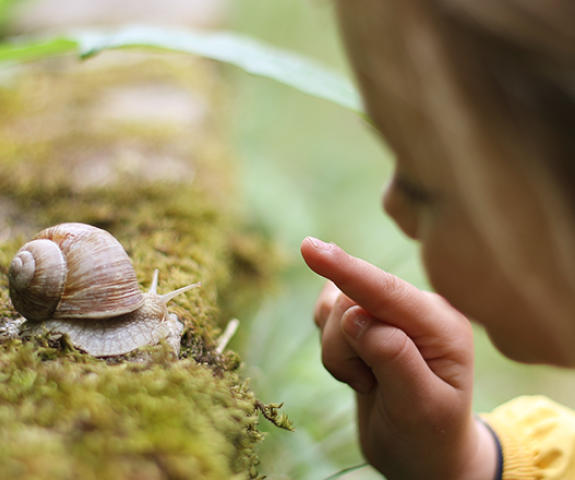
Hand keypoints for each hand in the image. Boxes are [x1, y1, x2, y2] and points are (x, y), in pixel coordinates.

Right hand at [300, 237, 497, 479]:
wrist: (422, 454)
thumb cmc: (430, 436)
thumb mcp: (421, 407)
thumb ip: (393, 357)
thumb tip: (355, 316)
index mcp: (441, 325)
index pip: (388, 291)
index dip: (348, 270)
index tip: (310, 248)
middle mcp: (416, 310)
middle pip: (353, 299)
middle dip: (344, 346)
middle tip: (365, 384)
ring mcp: (390, 314)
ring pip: (335, 308)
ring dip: (338, 351)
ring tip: (367, 382)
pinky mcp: (367, 321)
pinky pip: (329, 315)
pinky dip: (332, 345)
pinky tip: (356, 368)